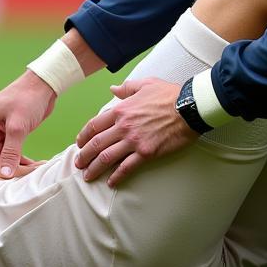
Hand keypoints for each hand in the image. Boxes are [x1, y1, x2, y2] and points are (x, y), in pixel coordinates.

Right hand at [0, 71, 56, 178]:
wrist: (44, 85)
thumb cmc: (28, 98)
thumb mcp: (18, 128)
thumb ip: (10, 152)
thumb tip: (4, 175)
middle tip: (9, 181)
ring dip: (9, 163)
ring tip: (22, 175)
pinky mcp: (7, 130)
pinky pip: (7, 148)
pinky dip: (16, 157)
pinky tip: (27, 166)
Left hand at [74, 77, 194, 186]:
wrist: (188, 108)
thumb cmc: (168, 94)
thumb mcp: (145, 84)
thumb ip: (126, 88)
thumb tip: (113, 89)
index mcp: (121, 109)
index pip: (95, 125)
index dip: (84, 136)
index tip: (79, 143)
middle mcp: (123, 126)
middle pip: (97, 143)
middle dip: (84, 155)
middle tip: (78, 164)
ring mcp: (134, 140)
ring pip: (107, 157)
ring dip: (95, 168)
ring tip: (87, 176)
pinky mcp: (146, 153)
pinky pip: (127, 167)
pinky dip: (117, 176)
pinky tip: (111, 182)